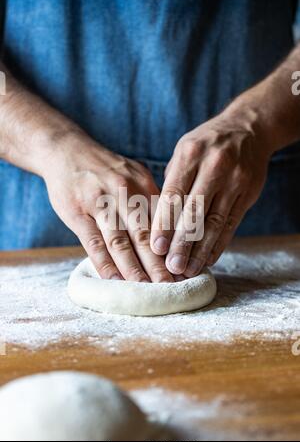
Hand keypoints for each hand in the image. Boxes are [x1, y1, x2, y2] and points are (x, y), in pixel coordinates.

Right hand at [43, 132, 173, 282]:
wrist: (66, 151)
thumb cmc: (105, 169)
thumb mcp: (133, 173)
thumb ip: (151, 199)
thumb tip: (172, 228)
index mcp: (142, 184)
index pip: (163, 220)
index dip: (174, 245)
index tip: (184, 267)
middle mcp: (123, 193)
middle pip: (144, 234)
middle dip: (159, 264)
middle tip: (172, 286)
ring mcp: (99, 203)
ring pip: (120, 242)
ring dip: (134, 269)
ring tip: (147, 290)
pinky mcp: (78, 213)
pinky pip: (93, 243)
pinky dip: (105, 264)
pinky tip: (115, 281)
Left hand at [150, 105, 272, 276]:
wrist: (248, 129)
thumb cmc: (206, 144)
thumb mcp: (184, 152)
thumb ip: (171, 182)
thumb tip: (156, 220)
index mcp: (190, 155)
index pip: (173, 195)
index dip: (164, 224)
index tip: (156, 248)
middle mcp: (214, 167)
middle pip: (194, 213)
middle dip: (182, 244)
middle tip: (172, 267)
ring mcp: (235, 180)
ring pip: (214, 222)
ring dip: (201, 251)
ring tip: (189, 270)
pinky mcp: (249, 193)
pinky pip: (231, 224)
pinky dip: (219, 244)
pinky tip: (208, 259)